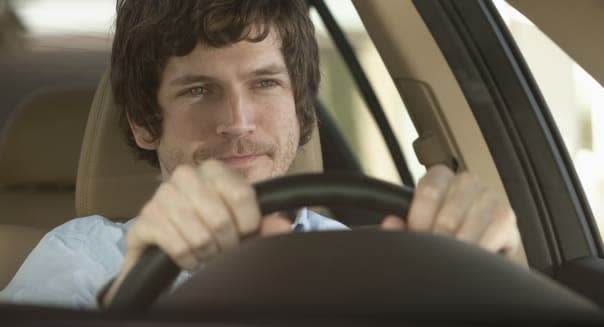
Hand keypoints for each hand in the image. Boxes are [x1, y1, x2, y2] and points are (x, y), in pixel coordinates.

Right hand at [103, 159, 290, 305]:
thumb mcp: (241, 224)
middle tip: (224, 249)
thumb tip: (283, 228)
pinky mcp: (144, 221)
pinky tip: (190, 258)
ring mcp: (160, 197)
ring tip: (207, 253)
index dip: (248, 224)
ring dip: (208, 254)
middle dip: (227, 244)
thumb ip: (263, 225)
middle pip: (220, 219)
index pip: (241, 195)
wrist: (168, 241)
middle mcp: (184, 176)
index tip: (246, 233)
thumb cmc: (211, 226)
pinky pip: (177, 247)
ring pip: (199, 236)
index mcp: (212, 169)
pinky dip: (188, 260)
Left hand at [382, 165, 520, 257]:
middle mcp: (466, 181)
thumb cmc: (442, 236)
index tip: (418, 238)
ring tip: (454, 261)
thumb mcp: (418, 230)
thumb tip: (391, 223)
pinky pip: (494, 233)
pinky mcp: (507, 217)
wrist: (475, 251)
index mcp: (439, 177)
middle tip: (436, 257)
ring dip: (459, 250)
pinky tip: (474, 257)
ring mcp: (489, 197)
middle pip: (447, 215)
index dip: (420, 221)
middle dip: (438, 243)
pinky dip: (481, 250)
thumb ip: (400, 228)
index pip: (429, 191)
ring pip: (468, 227)